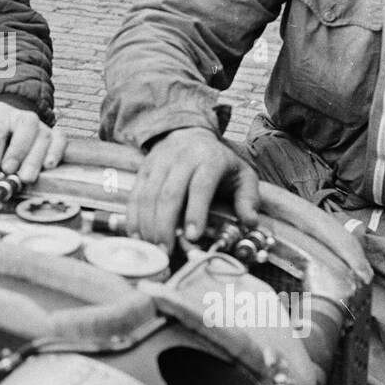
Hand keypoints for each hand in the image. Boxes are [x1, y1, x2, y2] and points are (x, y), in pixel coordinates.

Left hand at [0, 104, 66, 183]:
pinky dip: (57, 152)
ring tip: (26, 177)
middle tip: (8, 171)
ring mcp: (39, 126)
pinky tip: (49, 166)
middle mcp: (21, 116)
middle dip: (17, 152)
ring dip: (35, 158)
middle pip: (26, 128)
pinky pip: (60, 140)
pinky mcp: (52, 135)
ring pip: (44, 136)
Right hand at [124, 128, 259, 251]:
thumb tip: (250, 222)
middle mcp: (181, 159)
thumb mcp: (242, 174)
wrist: (189, 134)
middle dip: (166, 225)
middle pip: (169, 193)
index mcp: (209, 159)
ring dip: (148, 224)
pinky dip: (133, 216)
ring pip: (148, 195)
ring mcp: (159, 163)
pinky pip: (135, 194)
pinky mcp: (144, 170)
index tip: (192, 236)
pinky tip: (137, 235)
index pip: (200, 186)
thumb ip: (248, 199)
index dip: (195, 212)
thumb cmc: (219, 162)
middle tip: (167, 250)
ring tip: (153, 247)